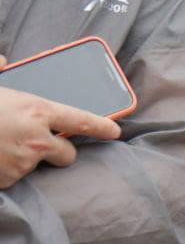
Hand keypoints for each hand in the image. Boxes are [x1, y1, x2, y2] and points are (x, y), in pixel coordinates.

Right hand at [0, 84, 120, 188]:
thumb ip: (8, 80)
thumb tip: (5, 64)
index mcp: (36, 111)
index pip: (81, 120)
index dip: (100, 127)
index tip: (114, 131)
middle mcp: (38, 139)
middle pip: (68, 153)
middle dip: (60, 151)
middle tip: (41, 145)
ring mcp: (24, 162)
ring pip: (36, 165)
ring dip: (24, 158)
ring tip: (3, 146)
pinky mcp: (9, 179)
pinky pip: (14, 176)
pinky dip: (6, 170)